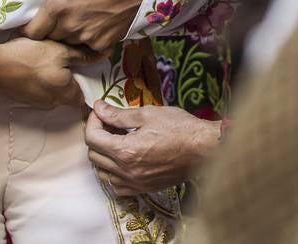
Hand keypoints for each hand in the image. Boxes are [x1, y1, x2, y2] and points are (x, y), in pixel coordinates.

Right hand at [0, 37, 98, 109]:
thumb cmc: (29, 56)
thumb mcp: (59, 50)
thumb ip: (81, 56)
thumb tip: (101, 57)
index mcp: (66, 93)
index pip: (85, 96)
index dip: (88, 83)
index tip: (87, 69)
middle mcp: (54, 103)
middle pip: (71, 93)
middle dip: (72, 79)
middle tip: (69, 59)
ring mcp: (38, 103)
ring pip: (56, 92)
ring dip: (57, 79)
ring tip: (51, 60)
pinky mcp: (26, 98)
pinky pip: (43, 91)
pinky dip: (44, 80)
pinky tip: (37, 65)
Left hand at [23, 0, 154, 52]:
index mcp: (57, 6)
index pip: (32, 32)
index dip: (29, 28)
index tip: (33, 21)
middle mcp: (70, 26)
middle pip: (50, 38)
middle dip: (50, 31)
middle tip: (54, 18)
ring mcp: (88, 37)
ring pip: (69, 44)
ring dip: (68, 37)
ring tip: (73, 23)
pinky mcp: (105, 43)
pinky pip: (89, 49)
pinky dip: (89, 42)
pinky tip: (92, 29)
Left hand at [83, 101, 222, 195]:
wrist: (204, 149)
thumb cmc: (180, 128)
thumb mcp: (148, 114)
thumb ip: (119, 114)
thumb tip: (99, 108)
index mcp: (125, 151)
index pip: (92, 138)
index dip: (93, 121)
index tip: (100, 111)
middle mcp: (126, 171)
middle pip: (94, 156)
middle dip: (97, 136)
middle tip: (109, 123)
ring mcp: (135, 183)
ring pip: (103, 174)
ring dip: (103, 156)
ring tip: (115, 140)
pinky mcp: (144, 189)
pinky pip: (117, 187)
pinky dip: (113, 174)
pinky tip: (123, 161)